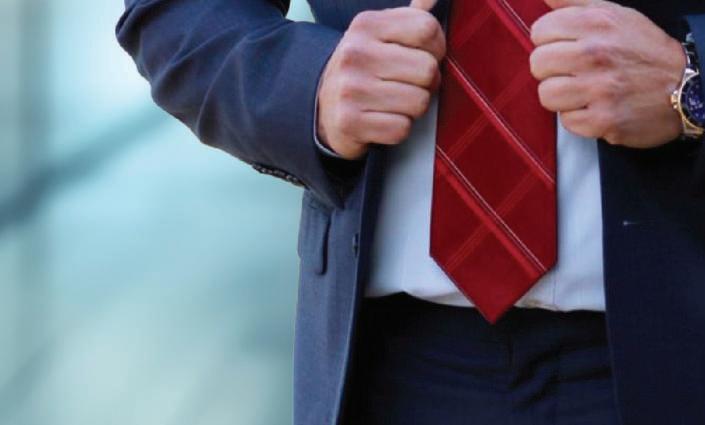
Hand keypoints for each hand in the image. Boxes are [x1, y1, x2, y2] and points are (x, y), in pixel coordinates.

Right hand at [316, 0, 442, 159]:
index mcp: (366, 26)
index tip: (423, 57)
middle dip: (426, 83)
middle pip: (427, 69)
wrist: (323, 107)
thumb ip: (410, 17)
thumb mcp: (379, 36)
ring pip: (418, 102)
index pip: (426, 28)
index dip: (436, 48)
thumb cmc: (362, 71)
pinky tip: (383, 119)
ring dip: (413, 108)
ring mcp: (351, 89)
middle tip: (409, 85)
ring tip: (395, 103)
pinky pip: (401, 129)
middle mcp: (355, 54)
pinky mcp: (350, 122)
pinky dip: (398, 129)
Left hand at [529, 0, 686, 147]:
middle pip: (538, 63)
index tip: (563, 47)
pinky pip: (566, 121)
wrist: (685, 88)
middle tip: (572, 71)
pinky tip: (594, 107)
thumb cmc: (646, 52)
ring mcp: (598, 89)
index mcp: (596, 23)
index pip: (540, 31)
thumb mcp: (616, 16)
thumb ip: (576, 3)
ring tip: (580, 91)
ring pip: (546, 94)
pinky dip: (577, 117)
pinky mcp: (602, 120)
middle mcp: (595, 54)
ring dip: (561, 96)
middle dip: (551, 69)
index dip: (548, 41)